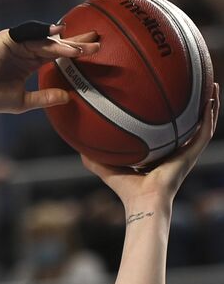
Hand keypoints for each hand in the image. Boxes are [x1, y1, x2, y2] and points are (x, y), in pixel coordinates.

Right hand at [0, 24, 98, 112]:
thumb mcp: (22, 101)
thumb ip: (44, 97)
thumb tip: (68, 97)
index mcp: (30, 62)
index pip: (58, 55)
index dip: (75, 52)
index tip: (95, 52)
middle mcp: (26, 49)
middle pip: (57, 44)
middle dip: (78, 43)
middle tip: (99, 41)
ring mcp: (18, 42)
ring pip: (47, 41)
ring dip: (66, 44)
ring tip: (85, 48)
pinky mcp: (8, 38)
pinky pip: (31, 35)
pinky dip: (45, 35)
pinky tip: (59, 33)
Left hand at [82, 84, 219, 205]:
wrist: (142, 200)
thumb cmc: (125, 189)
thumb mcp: (106, 165)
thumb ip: (92, 155)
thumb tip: (74, 143)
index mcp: (160, 152)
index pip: (167, 129)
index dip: (170, 114)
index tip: (169, 96)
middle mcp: (176, 150)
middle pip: (189, 123)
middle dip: (194, 104)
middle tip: (196, 83)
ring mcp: (187, 152)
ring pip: (204, 124)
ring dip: (210, 105)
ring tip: (213, 86)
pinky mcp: (192, 154)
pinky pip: (205, 132)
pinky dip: (210, 116)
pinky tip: (211, 100)